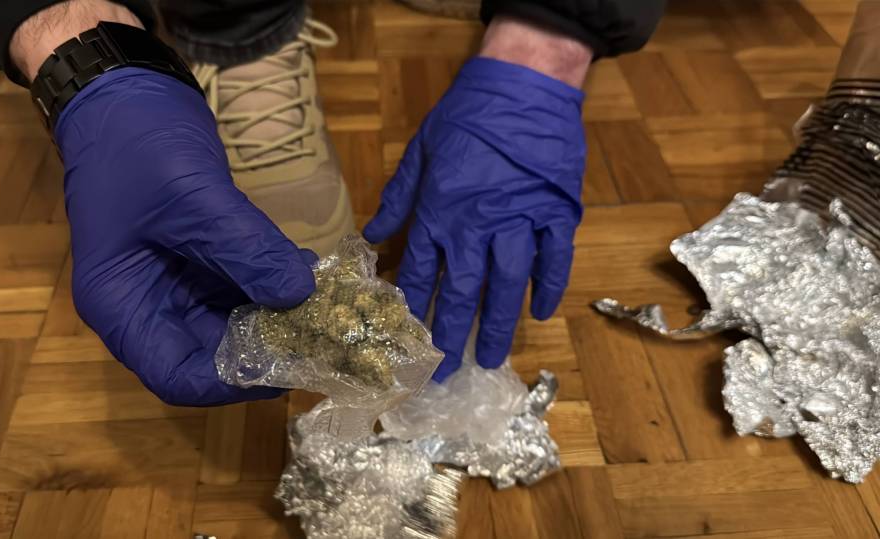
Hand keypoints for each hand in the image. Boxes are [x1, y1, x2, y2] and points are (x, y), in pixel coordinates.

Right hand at [56, 68, 315, 404]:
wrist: (125, 89)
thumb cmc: (137, 145)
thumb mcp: (192, 198)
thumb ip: (246, 250)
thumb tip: (302, 295)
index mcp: (122, 307)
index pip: (178, 377)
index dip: (234, 382)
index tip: (291, 363)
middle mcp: (147, 306)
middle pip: (212, 355)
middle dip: (268, 349)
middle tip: (326, 337)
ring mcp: (175, 283)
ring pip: (234, 324)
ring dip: (278, 318)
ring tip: (328, 309)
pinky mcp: (201, 260)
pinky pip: (242, 288)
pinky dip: (274, 286)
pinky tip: (310, 277)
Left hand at [363, 56, 586, 380]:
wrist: (521, 86)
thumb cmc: (465, 117)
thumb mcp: (419, 151)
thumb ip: (398, 197)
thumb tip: (372, 236)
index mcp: (440, 212)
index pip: (423, 272)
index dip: (415, 311)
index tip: (409, 343)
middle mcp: (476, 226)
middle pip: (463, 290)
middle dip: (452, 334)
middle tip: (448, 372)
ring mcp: (519, 221)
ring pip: (507, 284)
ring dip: (500, 324)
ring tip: (493, 359)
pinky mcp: (556, 213)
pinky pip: (554, 258)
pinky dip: (549, 286)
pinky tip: (543, 313)